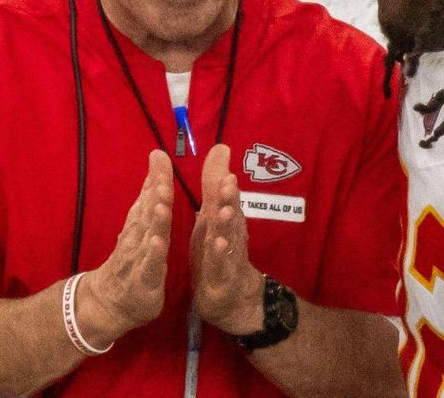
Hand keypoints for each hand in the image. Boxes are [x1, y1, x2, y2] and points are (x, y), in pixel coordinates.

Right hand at [76, 149, 172, 345]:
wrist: (108, 303)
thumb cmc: (131, 260)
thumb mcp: (141, 226)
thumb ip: (149, 196)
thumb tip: (156, 163)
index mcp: (141, 225)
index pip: (149, 198)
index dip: (156, 178)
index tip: (160, 156)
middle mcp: (138, 238)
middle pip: (148, 212)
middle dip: (156, 192)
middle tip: (163, 172)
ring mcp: (139, 259)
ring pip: (149, 237)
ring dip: (155, 221)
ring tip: (161, 203)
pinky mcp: (144, 281)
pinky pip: (149, 267)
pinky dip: (152, 255)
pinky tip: (157, 243)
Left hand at [190, 143, 264, 335]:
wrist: (230, 296)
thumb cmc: (218, 250)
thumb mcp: (213, 215)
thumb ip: (215, 184)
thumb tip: (221, 147)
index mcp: (225, 221)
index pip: (226, 202)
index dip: (226, 188)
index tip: (227, 173)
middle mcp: (230, 236)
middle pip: (230, 216)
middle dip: (230, 201)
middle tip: (229, 184)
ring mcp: (227, 258)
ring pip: (228, 239)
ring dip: (226, 227)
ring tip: (224, 213)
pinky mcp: (221, 279)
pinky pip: (220, 267)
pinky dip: (219, 257)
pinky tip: (216, 247)